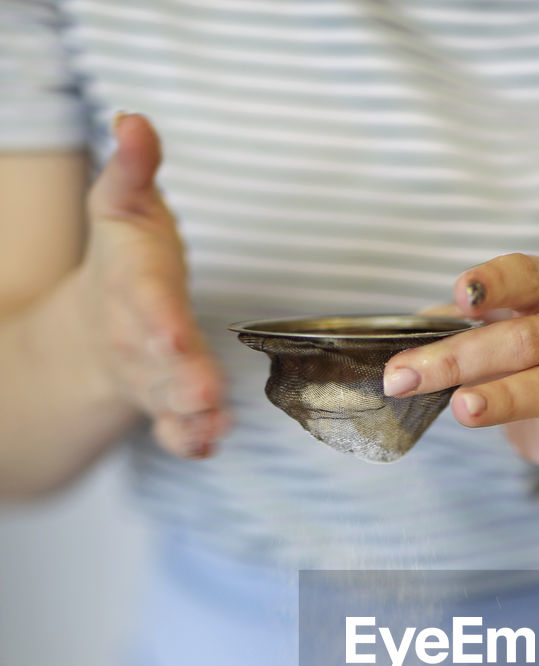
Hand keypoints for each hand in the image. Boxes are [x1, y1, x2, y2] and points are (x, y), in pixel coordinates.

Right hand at [82, 113, 226, 457]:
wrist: (98, 324)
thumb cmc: (126, 258)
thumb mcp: (124, 205)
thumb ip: (133, 167)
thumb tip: (134, 121)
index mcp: (138, 289)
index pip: (150, 305)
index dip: (161, 319)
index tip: (175, 331)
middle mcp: (141, 340)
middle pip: (161, 363)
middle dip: (183, 379)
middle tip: (206, 394)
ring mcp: (153, 378)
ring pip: (170, 402)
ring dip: (192, 416)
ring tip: (214, 424)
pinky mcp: (168, 405)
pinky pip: (174, 430)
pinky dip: (188, 440)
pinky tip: (207, 445)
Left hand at [383, 253, 538, 472]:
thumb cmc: (521, 361)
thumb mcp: (487, 334)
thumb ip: (451, 332)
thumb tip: (402, 344)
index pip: (523, 274)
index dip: (492, 282)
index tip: (458, 295)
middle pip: (520, 339)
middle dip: (456, 358)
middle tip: (403, 377)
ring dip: (504, 397)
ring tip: (464, 408)